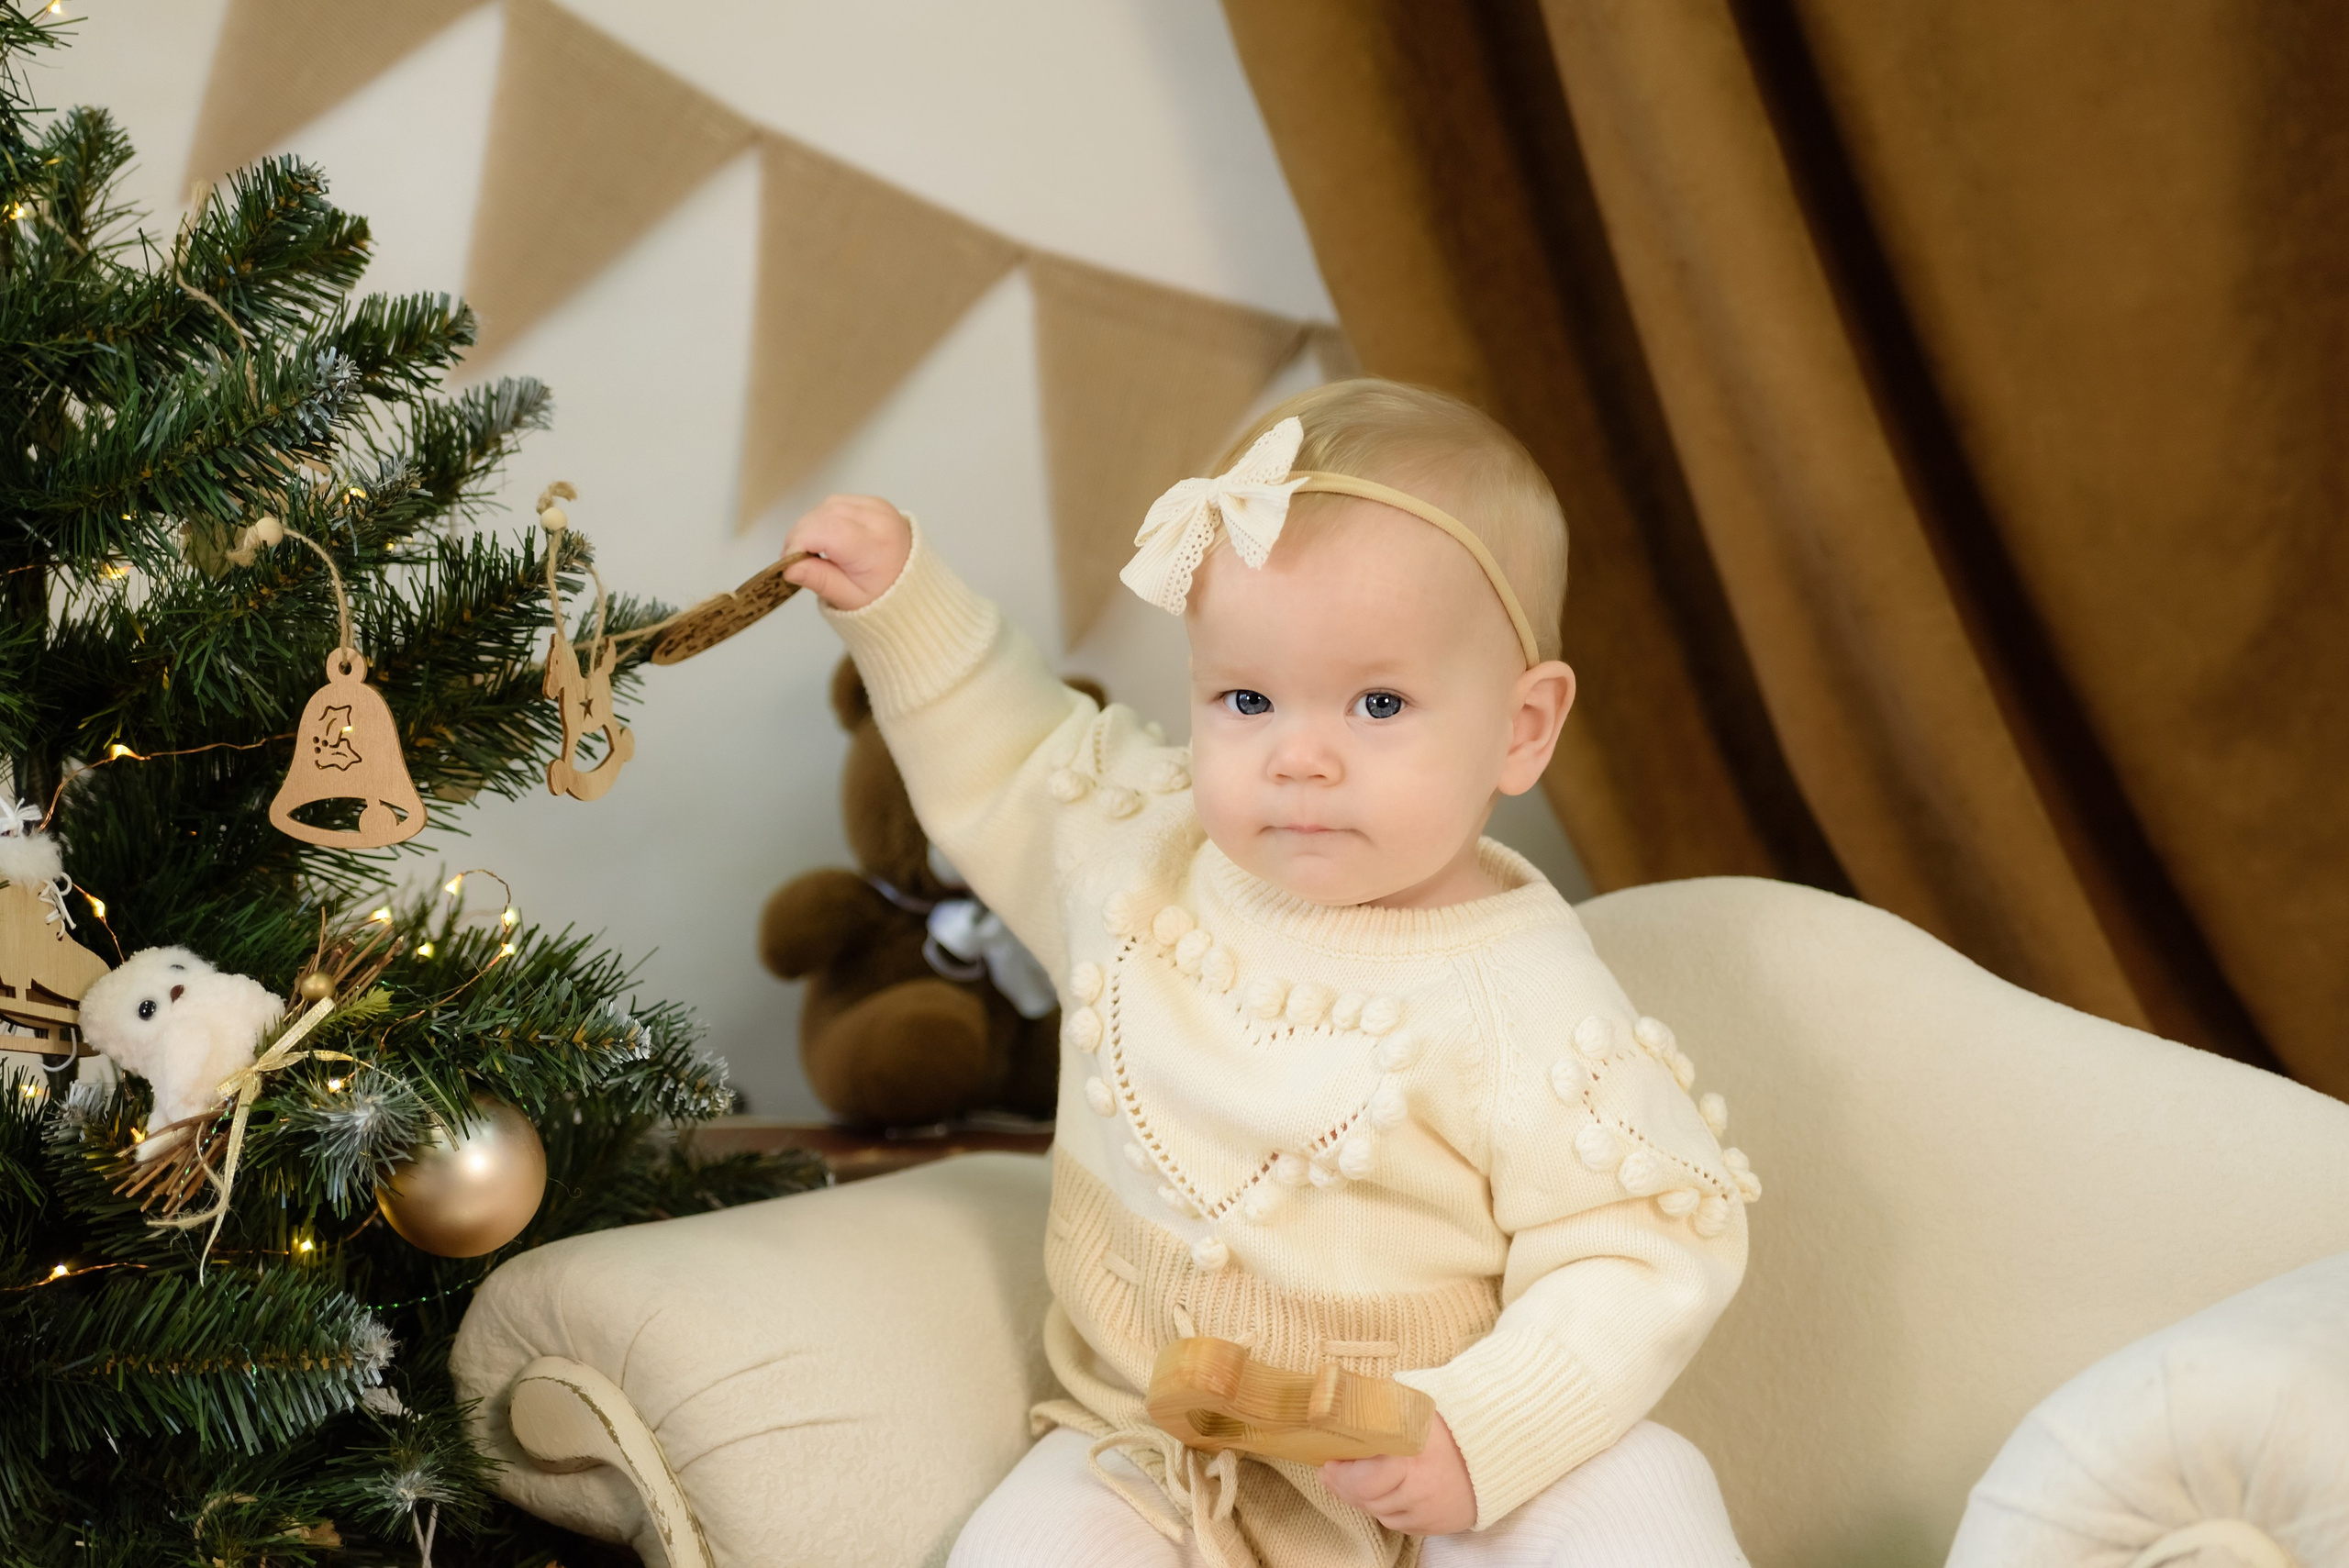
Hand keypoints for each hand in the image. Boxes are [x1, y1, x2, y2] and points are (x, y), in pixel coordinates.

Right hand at [781, 495, 911, 610]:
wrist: (913, 586)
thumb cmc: (883, 597)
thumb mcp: (849, 598)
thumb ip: (820, 580)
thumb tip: (790, 567)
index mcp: (875, 546)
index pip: (825, 531)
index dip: (799, 543)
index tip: (789, 563)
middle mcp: (879, 520)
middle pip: (823, 516)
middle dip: (801, 536)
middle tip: (795, 560)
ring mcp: (878, 507)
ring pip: (827, 506)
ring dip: (810, 526)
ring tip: (810, 551)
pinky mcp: (874, 502)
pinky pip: (837, 502)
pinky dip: (824, 518)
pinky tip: (825, 537)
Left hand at [1319, 1414, 1475, 1535]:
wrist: (1497, 1449)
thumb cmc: (1454, 1423)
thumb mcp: (1415, 1409)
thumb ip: (1381, 1408)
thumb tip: (1344, 1401)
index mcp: (1412, 1460)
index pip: (1364, 1480)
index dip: (1341, 1474)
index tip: (1329, 1460)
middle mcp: (1419, 1492)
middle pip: (1367, 1499)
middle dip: (1343, 1486)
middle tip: (1330, 1472)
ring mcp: (1428, 1512)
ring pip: (1379, 1514)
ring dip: (1362, 1499)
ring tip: (1351, 1480)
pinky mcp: (1434, 1525)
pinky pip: (1398, 1524)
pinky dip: (1384, 1510)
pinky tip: (1378, 1493)